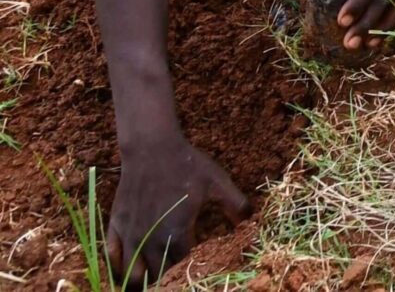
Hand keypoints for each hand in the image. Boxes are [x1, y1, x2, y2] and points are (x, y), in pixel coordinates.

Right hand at [107, 136, 246, 284]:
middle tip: (176, 278)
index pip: (183, 268)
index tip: (199, 269)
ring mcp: (130, 234)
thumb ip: (236, 204)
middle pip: (157, 276)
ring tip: (154, 280)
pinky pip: (112, 256)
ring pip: (132, 273)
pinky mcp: (116, 226)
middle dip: (167, 280)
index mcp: (177, 233)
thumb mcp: (218, 182)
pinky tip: (127, 270)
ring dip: (142, 279)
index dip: (191, 272)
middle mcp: (151, 239)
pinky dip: (119, 267)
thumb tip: (250, 222)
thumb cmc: (187, 164)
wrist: (151, 148)